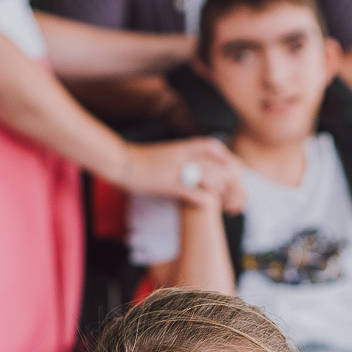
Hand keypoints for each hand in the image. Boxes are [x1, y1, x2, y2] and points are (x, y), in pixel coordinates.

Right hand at [119, 137, 242, 210]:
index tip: (229, 168)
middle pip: (216, 163)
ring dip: (218, 188)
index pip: (214, 147)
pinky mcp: (168, 184)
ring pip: (208, 176)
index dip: (225, 157)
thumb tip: (196, 161)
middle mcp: (183, 155)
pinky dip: (203, 199)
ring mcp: (176, 170)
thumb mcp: (168, 151)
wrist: (122, 161)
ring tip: (219, 197)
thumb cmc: (143, 159)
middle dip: (226, 177)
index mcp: (183, 146)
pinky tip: (208, 205)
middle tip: (227, 188)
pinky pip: (192, 192)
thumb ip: (184, 154)